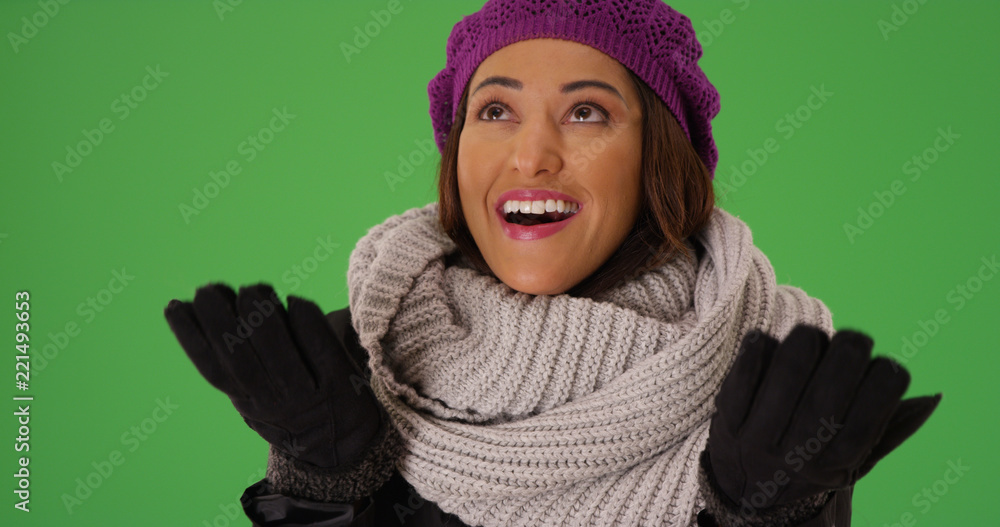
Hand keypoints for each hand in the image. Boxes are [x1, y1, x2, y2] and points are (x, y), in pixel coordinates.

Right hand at [164, 283, 382, 468]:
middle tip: (207, 290)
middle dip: (219, 321)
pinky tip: (294, 300)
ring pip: (277, 354)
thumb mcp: (262, 400)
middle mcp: (275, 403)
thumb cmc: (298, 411)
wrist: (349, 446)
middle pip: (240, 360)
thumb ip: (242, 366)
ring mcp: (307, 396)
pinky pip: (320, 350)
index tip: (174, 305)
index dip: (191, 338)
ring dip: (260, 317)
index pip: (214, 370)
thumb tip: (214, 312)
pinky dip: (306, 323)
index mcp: (250, 404)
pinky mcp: (340, 384)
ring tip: (251, 289)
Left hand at [707, 324, 940, 512]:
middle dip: (849, 349)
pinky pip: (745, 369)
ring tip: (811, 340)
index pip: (873, 410)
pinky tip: (768, 342)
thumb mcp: (854, 461)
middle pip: (832, 387)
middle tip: (853, 341)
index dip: (886, 375)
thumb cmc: (810, 465)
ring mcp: (759, 436)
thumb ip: (890, 429)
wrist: (747, 494)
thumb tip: (932, 396)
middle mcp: (800, 452)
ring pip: (790, 369)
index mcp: (837, 460)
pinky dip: (760, 346)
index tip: (881, 366)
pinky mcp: (726, 418)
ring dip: (807, 341)